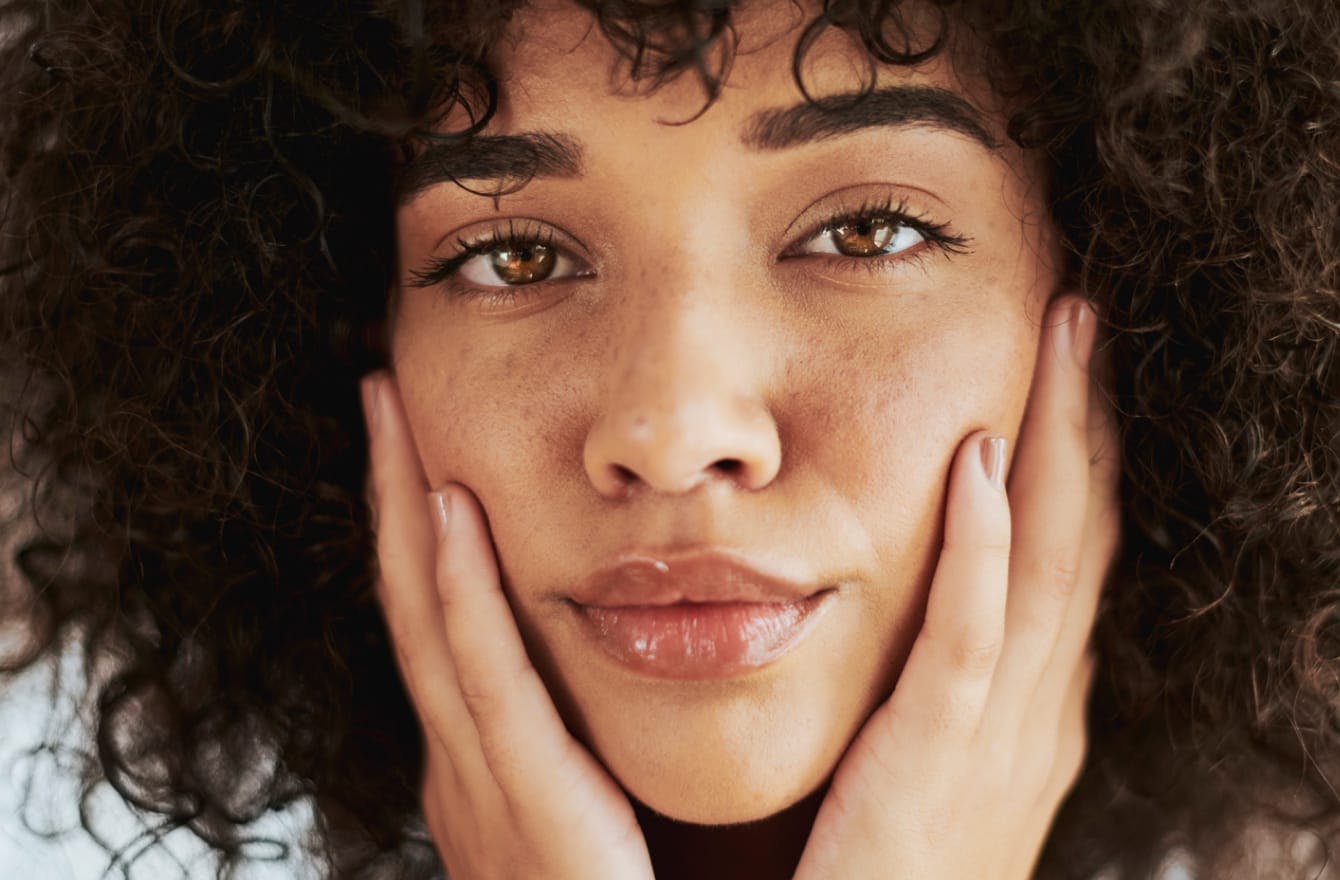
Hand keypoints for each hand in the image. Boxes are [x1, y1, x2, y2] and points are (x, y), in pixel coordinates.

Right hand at [362, 374, 653, 879]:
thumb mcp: (603, 815)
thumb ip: (590, 744)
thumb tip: (624, 658)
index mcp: (493, 771)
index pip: (445, 623)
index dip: (422, 525)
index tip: (422, 433)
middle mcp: (470, 774)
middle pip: (415, 604)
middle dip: (391, 493)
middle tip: (382, 389)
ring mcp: (485, 798)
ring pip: (430, 627)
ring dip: (403, 513)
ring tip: (391, 412)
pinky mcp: (530, 822)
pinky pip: (486, 690)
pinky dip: (456, 598)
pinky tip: (446, 514)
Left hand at [794, 296, 1119, 879]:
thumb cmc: (870, 870)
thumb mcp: (919, 759)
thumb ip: (928, 679)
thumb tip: (912, 589)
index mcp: (1025, 707)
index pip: (1063, 552)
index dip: (1073, 448)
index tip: (1062, 356)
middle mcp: (1034, 713)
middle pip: (1077, 536)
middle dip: (1084, 419)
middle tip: (1081, 310)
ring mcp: (997, 741)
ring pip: (1047, 566)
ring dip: (1058, 446)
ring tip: (1063, 339)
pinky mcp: (937, 770)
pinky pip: (970, 645)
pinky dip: (986, 552)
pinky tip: (985, 468)